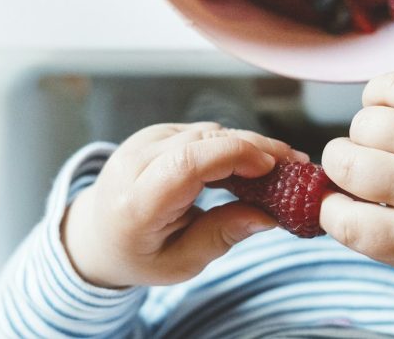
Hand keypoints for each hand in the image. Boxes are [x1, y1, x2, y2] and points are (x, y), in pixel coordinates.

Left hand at [62, 122, 306, 287]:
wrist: (98, 233)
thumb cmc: (139, 254)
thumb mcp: (180, 263)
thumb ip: (221, 237)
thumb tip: (267, 217)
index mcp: (135, 203)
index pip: (185, 164)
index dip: (233, 156)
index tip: (272, 168)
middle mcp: (133, 163)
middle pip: (202, 140)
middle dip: (255, 148)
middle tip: (295, 165)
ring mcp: (142, 142)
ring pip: (207, 131)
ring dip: (248, 145)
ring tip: (282, 166)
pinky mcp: (156, 134)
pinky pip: (202, 132)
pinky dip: (232, 144)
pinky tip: (255, 162)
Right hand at [320, 72, 393, 274]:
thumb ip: (373, 240)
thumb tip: (318, 200)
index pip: (343, 221)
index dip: (330, 208)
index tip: (341, 201)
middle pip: (345, 163)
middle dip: (343, 166)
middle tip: (365, 169)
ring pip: (362, 123)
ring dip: (366, 134)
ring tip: (390, 143)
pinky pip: (384, 86)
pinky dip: (379, 98)